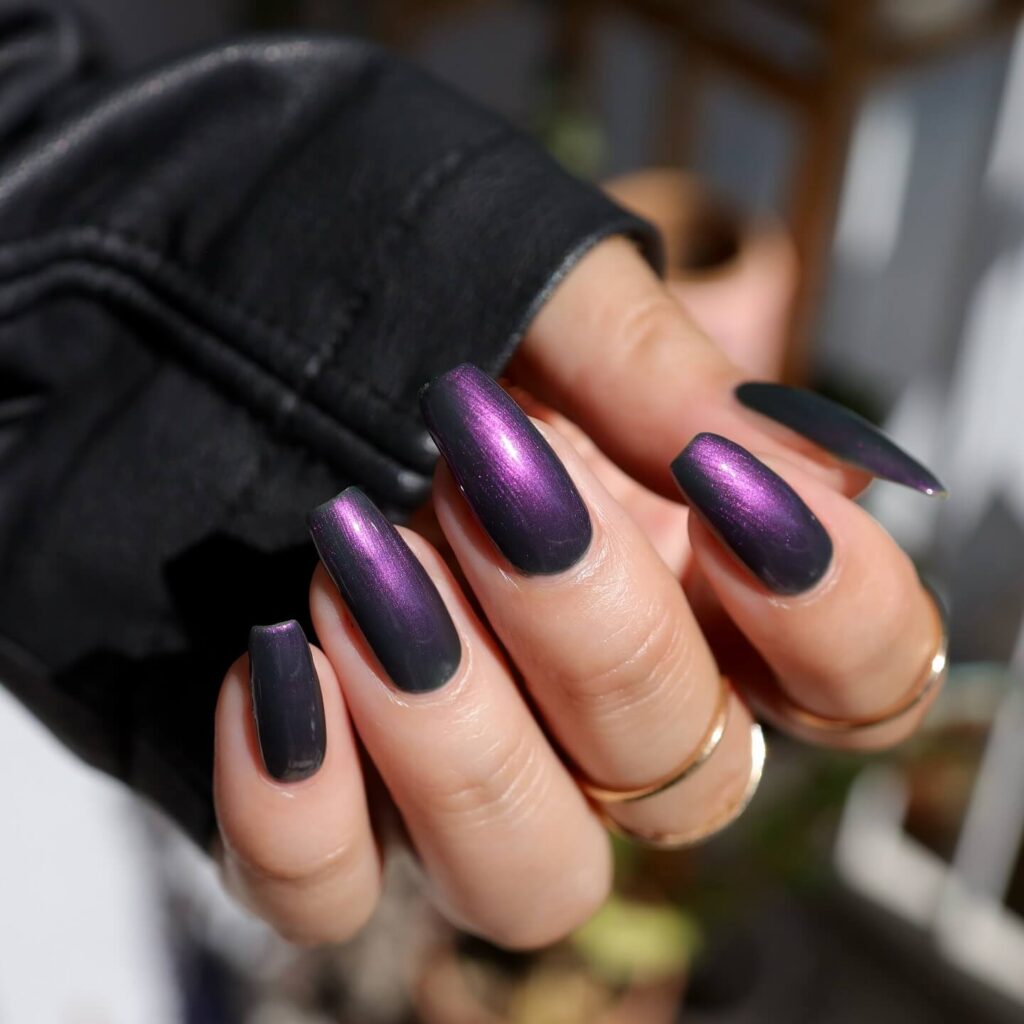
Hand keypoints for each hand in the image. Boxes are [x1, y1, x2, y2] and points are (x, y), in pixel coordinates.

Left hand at [211, 238, 945, 947]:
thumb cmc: (402, 274)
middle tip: (481, 480)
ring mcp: (461, 766)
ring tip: (358, 562)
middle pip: (682, 777)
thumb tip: (807, 466)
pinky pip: (328, 892)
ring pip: (531, 877)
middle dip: (592, 627)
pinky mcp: (320, 802)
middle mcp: (594, 703)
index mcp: (691, 577)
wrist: (206, 290)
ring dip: (459, 735)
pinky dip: (298, 808)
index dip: (835, 616)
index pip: (857, 680)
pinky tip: (271, 662)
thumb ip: (660, 367)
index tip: (727, 492)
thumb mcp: (540, 280)